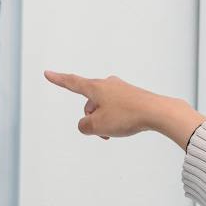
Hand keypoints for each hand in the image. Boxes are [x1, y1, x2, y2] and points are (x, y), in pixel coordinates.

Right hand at [44, 71, 205, 148]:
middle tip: (104, 132)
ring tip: (117, 131)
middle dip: (93, 120)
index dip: (58, 80)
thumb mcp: (97, 126)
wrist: (158, 112)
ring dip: (105, 123)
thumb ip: (84, 126)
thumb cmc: (127, 116)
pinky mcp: (133, 97)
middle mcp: (107, 84)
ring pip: (104, 110)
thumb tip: (87, 124)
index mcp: (95, 87)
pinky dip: (117, 121)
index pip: (72, 83)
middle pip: (90, 105)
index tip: (48, 73)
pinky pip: (117, 111)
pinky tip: (128, 126)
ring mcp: (121, 90)